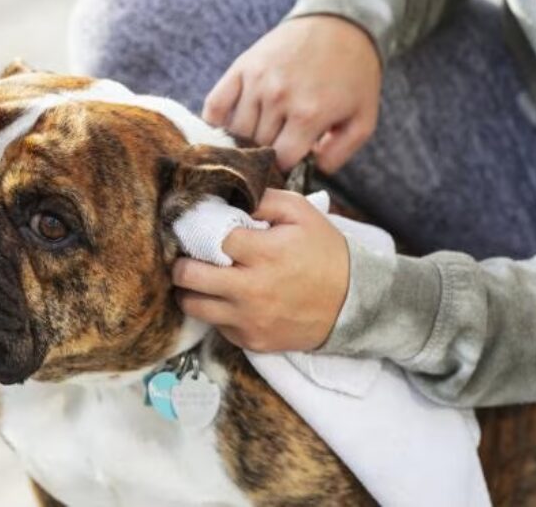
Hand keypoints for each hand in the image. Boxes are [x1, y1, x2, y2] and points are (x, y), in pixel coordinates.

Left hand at [170, 189, 349, 351]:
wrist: (353, 303)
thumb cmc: (325, 252)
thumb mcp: (301, 212)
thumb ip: (263, 198)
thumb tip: (226, 195)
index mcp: (265, 252)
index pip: (209, 237)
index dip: (198, 228)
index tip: (195, 226)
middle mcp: (253, 289)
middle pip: (188, 275)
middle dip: (181, 261)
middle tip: (187, 254)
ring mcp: (250, 319)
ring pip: (193, 305)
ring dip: (190, 290)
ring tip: (200, 277)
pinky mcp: (252, 341)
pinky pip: (216, 326)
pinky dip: (216, 310)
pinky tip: (229, 298)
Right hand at [203, 15, 381, 172]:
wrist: (339, 24)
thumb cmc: (354, 75)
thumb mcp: (363, 118)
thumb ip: (340, 153)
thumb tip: (312, 170)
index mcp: (308, 114)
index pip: (281, 160)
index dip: (286, 169)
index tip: (290, 165)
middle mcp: (278, 98)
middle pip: (257, 147)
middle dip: (266, 156)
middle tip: (274, 154)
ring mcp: (257, 81)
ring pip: (236, 131)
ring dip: (244, 142)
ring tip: (257, 143)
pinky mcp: (242, 66)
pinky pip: (216, 104)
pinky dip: (215, 122)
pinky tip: (226, 131)